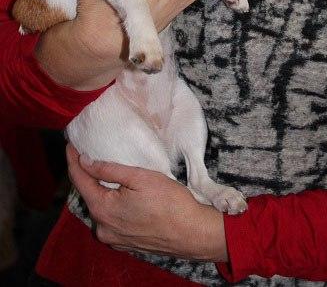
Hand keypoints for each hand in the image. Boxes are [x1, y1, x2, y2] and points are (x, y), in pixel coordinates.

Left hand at [66, 144, 227, 261]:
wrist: (192, 233)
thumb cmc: (169, 202)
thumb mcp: (139, 178)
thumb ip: (109, 170)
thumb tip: (86, 161)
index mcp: (103, 209)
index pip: (79, 180)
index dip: (74, 160)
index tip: (71, 144)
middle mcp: (103, 227)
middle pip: (89, 195)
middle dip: (88, 175)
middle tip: (89, 154)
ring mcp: (113, 238)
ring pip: (101, 209)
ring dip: (102, 192)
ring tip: (107, 173)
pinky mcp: (125, 243)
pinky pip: (112, 220)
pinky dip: (112, 206)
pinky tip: (122, 196)